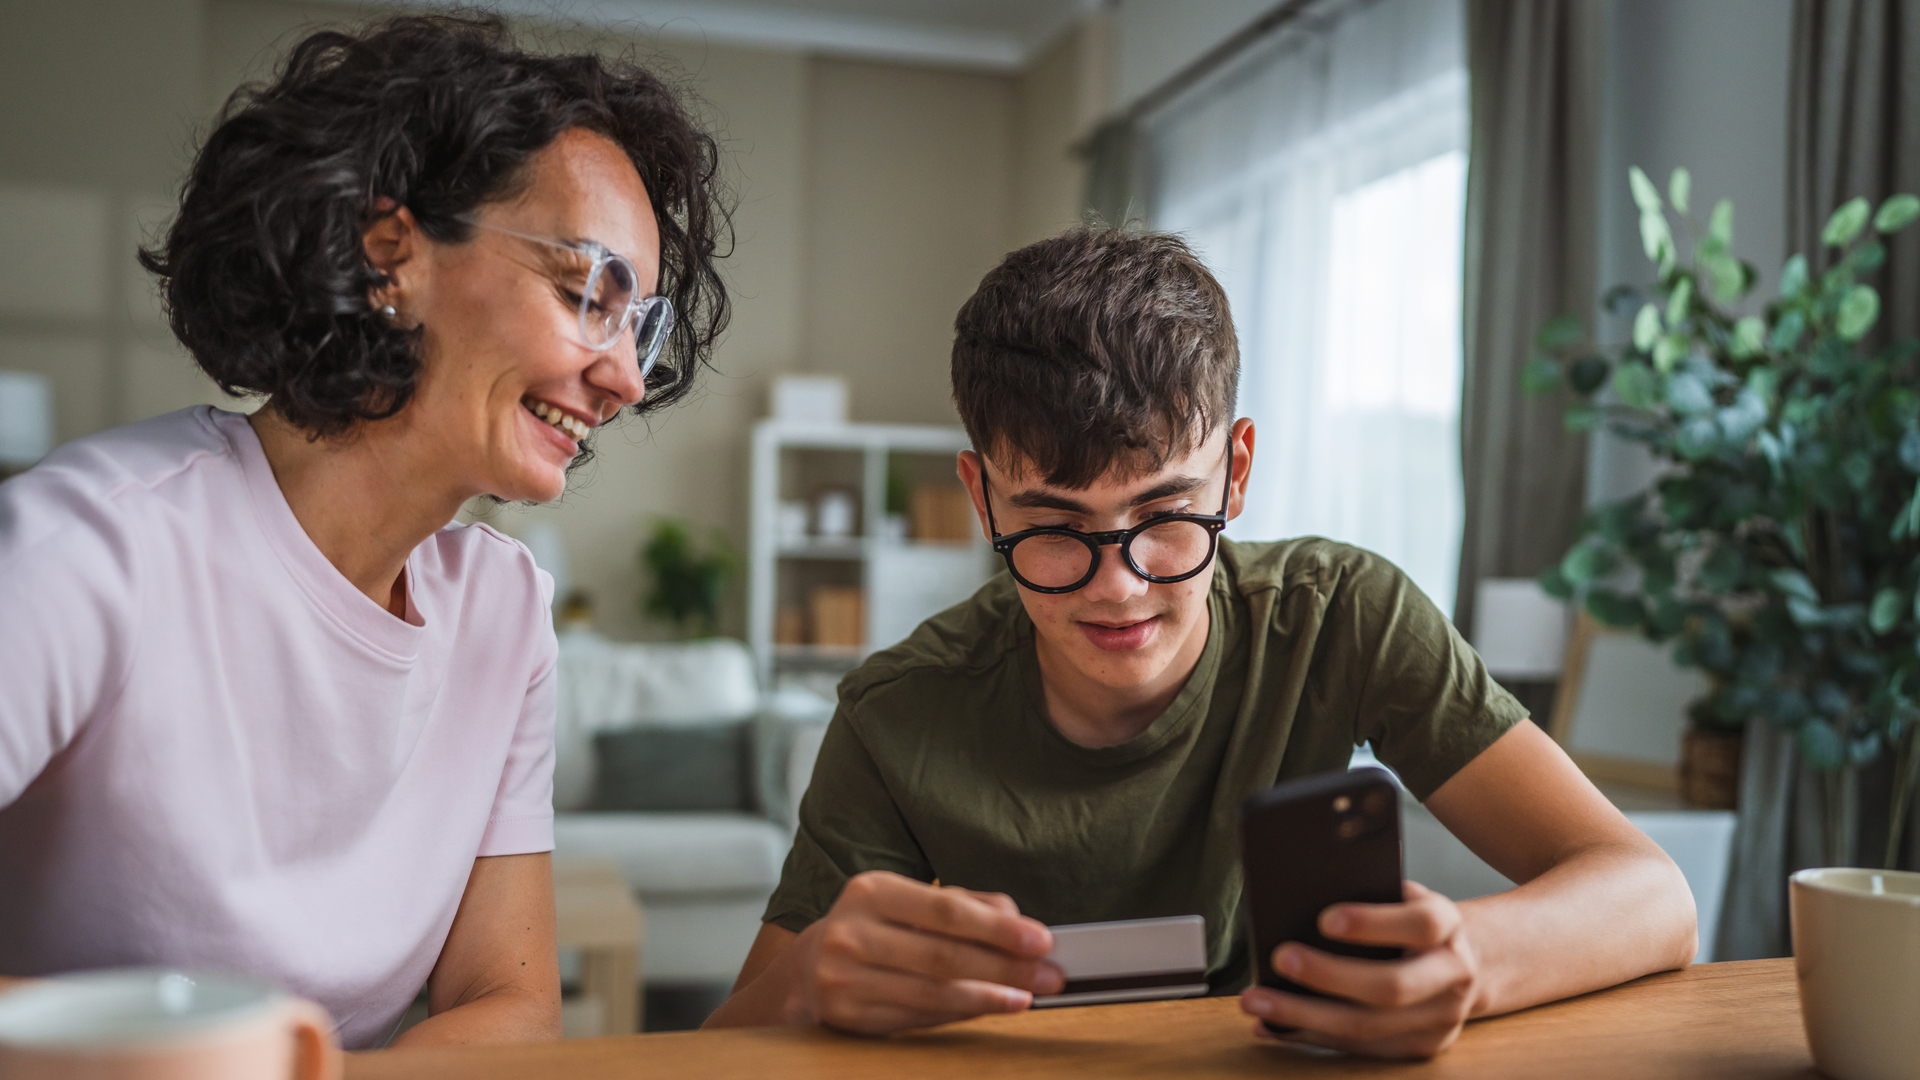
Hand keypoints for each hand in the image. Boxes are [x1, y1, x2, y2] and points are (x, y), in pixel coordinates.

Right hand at [781, 870, 1063, 1034]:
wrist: (809, 966)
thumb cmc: (875, 927)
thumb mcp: (910, 901)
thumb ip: (965, 904)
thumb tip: (1019, 918)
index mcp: (871, 891)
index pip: (945, 910)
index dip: (998, 928)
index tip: (1041, 940)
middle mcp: (851, 932)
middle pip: (943, 956)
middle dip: (1004, 967)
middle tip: (1049, 975)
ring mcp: (844, 978)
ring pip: (932, 992)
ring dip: (989, 997)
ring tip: (1028, 995)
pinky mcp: (847, 1015)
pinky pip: (917, 1018)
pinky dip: (960, 1013)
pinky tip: (990, 1007)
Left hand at [1239, 880, 1479, 1057]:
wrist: (1461, 961)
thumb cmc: (1407, 918)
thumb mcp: (1400, 896)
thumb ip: (1367, 896)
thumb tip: (1297, 900)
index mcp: (1448, 925)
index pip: (1420, 925)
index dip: (1373, 924)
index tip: (1325, 919)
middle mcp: (1453, 975)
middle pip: (1391, 987)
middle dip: (1329, 976)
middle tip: (1279, 959)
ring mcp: (1441, 1019)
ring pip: (1368, 1028)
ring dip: (1304, 1017)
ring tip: (1256, 1001)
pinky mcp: (1419, 1047)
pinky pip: (1358, 1048)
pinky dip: (1309, 1037)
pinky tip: (1271, 1026)